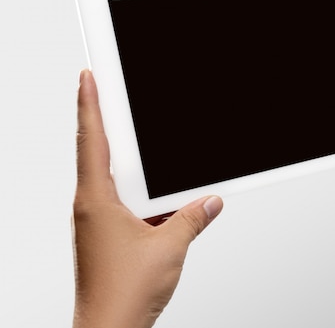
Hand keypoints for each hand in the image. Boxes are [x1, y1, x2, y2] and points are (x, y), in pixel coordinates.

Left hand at [72, 69, 222, 327]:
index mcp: (97, 201)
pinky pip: (121, 203)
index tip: (87, 78)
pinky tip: (159, 196)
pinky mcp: (107, 237)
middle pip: (97, 154)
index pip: (91, 141)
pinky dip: (138, 193)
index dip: (88, 105)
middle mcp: (91, 208)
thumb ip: (192, 218)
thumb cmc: (122, 294)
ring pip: (112, 180)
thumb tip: (210, 202)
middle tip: (112, 95)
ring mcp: (97, 223)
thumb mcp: (169, 247)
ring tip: (144, 146)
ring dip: (127, 162)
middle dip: (105, 123)